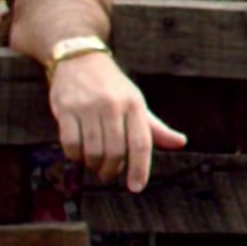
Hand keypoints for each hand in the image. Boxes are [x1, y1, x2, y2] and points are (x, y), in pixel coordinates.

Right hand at [49, 52, 189, 192]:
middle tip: (108, 174)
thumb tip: (180, 143)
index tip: (136, 187)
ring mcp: (88, 106)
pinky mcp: (66, 108)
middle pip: (116, 151)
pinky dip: (75, 156)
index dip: (140, 169)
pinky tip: (78, 155)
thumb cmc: (112, 87)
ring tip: (94, 165)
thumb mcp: (136, 102)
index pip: (141, 143)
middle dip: (112, 170)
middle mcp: (113, 105)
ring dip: (93, 165)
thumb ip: (155, 127)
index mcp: (135, 105)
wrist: (80, 58)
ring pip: (93, 150)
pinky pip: (70, 143)